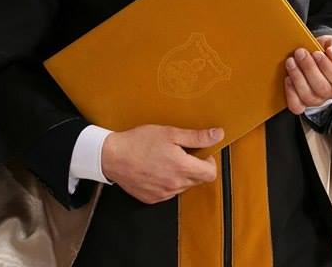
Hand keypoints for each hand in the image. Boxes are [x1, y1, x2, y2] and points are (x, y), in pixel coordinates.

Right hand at [101, 124, 223, 203]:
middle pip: (197, 180)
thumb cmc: (140, 141)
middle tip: (181, 151)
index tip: (200, 152)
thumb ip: (196, 137)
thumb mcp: (170, 133)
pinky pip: (168, 191)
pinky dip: (167, 181)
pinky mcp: (152, 199)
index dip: (209, 162)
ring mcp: (163, 194)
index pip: (210, 174)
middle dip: (194, 166)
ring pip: (183, 186)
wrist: (113, 156)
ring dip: (181, 174)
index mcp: (182, 168)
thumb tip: (218, 135)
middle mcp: (175, 185)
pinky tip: (156, 168)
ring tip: (166, 159)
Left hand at [284, 35, 331, 114]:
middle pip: (322, 88)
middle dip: (308, 69)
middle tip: (300, 53)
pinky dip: (290, 93)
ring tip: (290, 61)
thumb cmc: (326, 51)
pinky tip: (287, 78)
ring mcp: (317, 100)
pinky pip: (296, 106)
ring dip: (297, 78)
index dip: (327, 66)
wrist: (315, 57)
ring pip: (308, 97)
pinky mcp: (303, 103)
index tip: (316, 53)